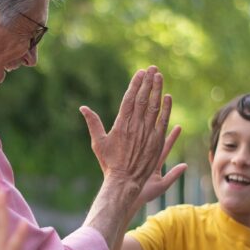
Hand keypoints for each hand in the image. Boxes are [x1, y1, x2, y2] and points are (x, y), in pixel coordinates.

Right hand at [79, 66, 172, 188]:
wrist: (124, 181)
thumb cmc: (109, 163)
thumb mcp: (98, 142)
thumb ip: (93, 123)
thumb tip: (82, 108)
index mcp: (121, 124)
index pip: (130, 99)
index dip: (136, 84)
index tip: (140, 73)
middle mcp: (135, 126)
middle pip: (143, 99)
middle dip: (148, 82)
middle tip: (153, 69)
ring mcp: (147, 133)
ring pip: (154, 107)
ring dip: (157, 90)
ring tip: (160, 77)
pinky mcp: (156, 141)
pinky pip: (162, 121)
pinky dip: (165, 109)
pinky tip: (167, 97)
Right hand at [135, 125, 187, 213]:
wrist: (126, 197)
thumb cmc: (142, 195)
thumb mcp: (161, 185)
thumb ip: (174, 175)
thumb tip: (186, 165)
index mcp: (153, 163)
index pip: (164, 146)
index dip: (172, 138)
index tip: (179, 126)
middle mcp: (148, 159)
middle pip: (158, 141)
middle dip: (162, 128)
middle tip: (167, 117)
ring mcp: (141, 160)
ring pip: (148, 142)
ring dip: (154, 131)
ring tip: (163, 119)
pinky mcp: (132, 162)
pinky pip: (138, 150)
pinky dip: (148, 147)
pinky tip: (157, 142)